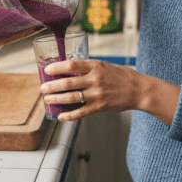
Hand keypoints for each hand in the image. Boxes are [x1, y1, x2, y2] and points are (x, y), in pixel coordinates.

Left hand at [40, 59, 176, 121]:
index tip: (46, 70)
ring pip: (71, 97)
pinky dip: (69, 115)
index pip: (71, 65)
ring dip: (56, 99)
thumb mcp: (105, 65)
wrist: (138, 90)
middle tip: (42, 88)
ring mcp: (97, 94)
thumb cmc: (122, 76)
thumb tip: (69, 68)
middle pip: (67, 83)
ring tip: (47, 99)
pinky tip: (61, 116)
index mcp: (95, 66)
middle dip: (51, 86)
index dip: (56, 67)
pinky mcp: (100, 106)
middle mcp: (95, 79)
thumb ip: (89, 67)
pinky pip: (80, 112)